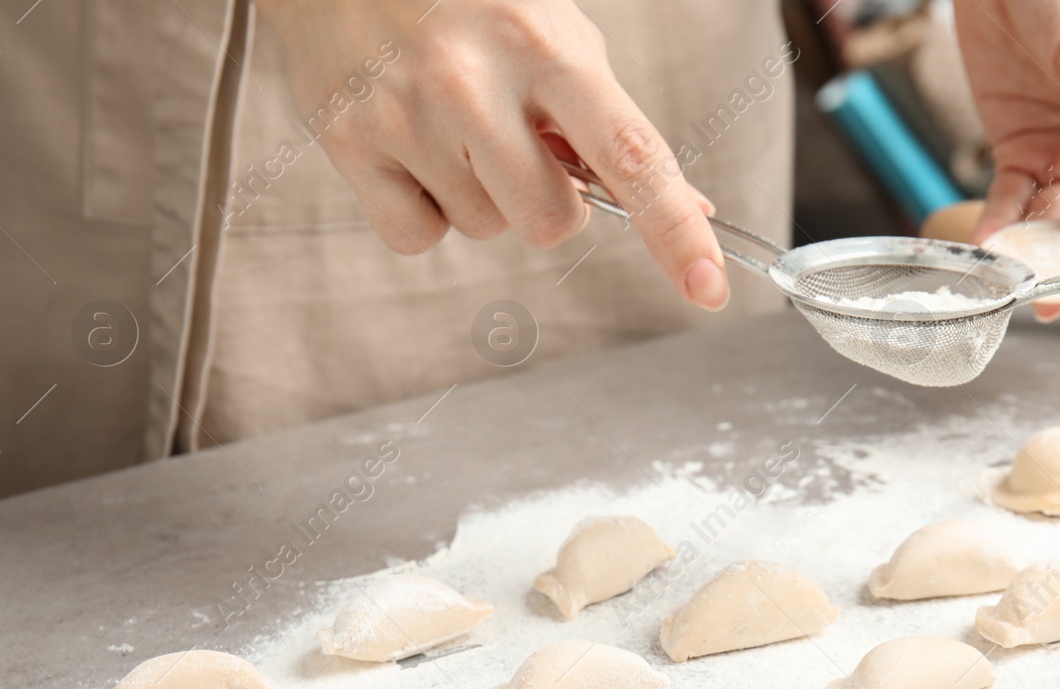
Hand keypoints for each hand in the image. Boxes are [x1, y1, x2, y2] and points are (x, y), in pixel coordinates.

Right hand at [254, 0, 729, 309]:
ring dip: (481, 196)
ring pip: (483, 229)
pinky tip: (411, 148)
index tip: (710, 288)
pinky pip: (417, 237)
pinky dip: (423, 209)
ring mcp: (406, 115)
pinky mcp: (349, 143)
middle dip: (548, 203)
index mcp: (546, 48)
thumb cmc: (470, 3)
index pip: (630, 156)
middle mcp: (474, 83)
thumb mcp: (555, 37)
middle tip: (517, 145)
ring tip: (450, 125)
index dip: (675, 230)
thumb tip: (691, 208)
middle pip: (550, 223)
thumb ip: (612, 123)